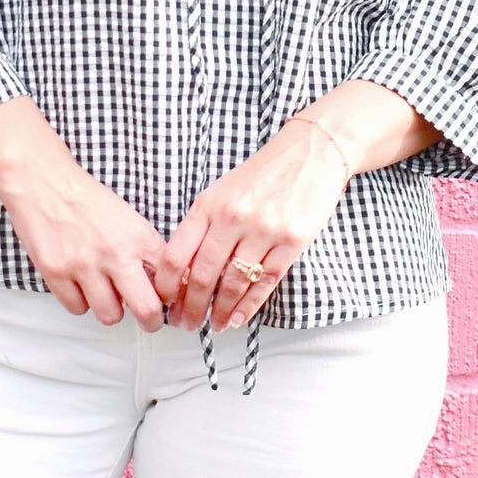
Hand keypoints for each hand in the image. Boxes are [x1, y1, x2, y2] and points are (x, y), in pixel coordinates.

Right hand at [0, 97, 166, 328]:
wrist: (44, 182)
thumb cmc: (85, 199)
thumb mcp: (128, 219)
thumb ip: (146, 250)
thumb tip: (164, 282)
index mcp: (138, 237)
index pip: (169, 282)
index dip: (171, 297)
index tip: (167, 301)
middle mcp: (114, 253)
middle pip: (146, 309)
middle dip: (151, 320)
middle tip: (148, 319)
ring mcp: (84, 265)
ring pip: (110, 316)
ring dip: (110, 308)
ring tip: (106, 292)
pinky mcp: (56, 273)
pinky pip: (77, 308)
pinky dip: (80, 301)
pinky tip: (80, 283)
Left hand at [152, 118, 350, 333]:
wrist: (311, 154)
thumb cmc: (263, 174)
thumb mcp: (221, 191)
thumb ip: (202, 226)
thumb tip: (183, 270)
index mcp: (208, 205)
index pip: (177, 255)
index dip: (167, 286)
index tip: (166, 302)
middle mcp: (233, 218)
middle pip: (202, 276)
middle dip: (190, 307)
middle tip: (186, 323)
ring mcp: (264, 231)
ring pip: (233, 284)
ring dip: (220, 311)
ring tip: (213, 324)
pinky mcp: (292, 242)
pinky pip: (265, 282)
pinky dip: (249, 306)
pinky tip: (238, 318)